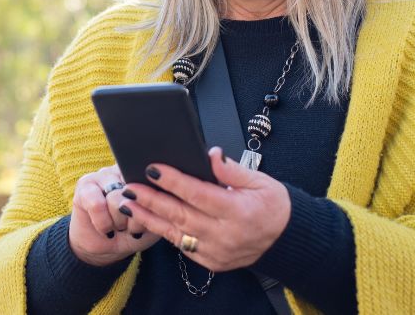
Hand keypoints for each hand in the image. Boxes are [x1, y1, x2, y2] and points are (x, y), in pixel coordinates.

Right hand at [69, 164, 159, 265]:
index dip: (150, 205)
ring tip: (119, 226)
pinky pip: (97, 205)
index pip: (151, 180)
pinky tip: (106, 228)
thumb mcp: (154, 221)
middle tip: (130, 225)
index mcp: (144, 173)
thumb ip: (158, 204)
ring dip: (119, 222)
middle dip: (134, 218)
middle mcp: (124, 168)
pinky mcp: (84, 185)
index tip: (148, 218)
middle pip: (134, 192)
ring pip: (115, 199)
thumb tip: (154, 191)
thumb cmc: (135, 232)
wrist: (107, 247)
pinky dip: (103, 223)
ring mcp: (103, 174)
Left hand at [117, 147, 290, 271]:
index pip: (197, 193)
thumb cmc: (274, 206)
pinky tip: (149, 218)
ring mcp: (216, 251)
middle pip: (180, 214)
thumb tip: (210, 154)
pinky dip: (164, 231)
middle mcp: (225, 235)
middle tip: (129, 185)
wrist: (286, 239)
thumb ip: (231, 169)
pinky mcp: (211, 261)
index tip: (153, 168)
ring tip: (128, 202)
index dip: (173, 181)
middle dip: (151, 199)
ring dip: (149, 217)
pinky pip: (182, 245)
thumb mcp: (260, 180)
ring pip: (175, 233)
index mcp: (238, 211)